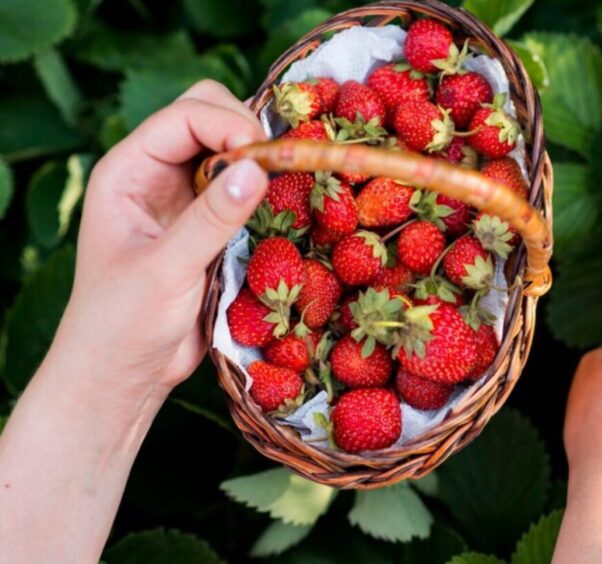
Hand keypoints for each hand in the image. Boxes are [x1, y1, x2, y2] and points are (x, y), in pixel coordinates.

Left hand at [58, 80, 268, 396]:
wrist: (124, 372)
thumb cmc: (124, 323)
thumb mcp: (166, 270)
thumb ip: (211, 219)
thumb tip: (258, 169)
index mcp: (128, 170)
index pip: (186, 116)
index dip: (230, 124)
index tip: (267, 158)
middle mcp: (156, 173)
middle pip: (210, 115)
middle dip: (249, 133)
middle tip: (278, 171)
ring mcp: (185, 197)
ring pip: (233, 149)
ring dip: (261, 162)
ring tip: (286, 189)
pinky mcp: (210, 224)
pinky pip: (245, 187)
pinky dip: (268, 191)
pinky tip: (283, 210)